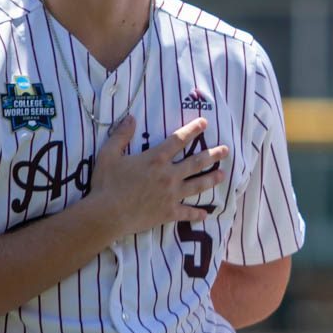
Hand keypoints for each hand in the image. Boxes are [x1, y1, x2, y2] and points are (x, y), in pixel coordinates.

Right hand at [83, 116, 229, 239]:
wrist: (106, 214)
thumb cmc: (105, 184)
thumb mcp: (108, 155)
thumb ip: (121, 135)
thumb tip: (130, 117)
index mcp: (156, 159)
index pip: (178, 140)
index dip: (192, 130)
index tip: (205, 123)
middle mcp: (169, 175)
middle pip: (196, 162)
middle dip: (213, 154)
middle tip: (226, 150)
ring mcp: (171, 194)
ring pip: (198, 185)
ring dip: (212, 179)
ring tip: (222, 175)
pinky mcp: (169, 212)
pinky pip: (187, 213)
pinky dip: (197, 214)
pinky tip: (206, 214)